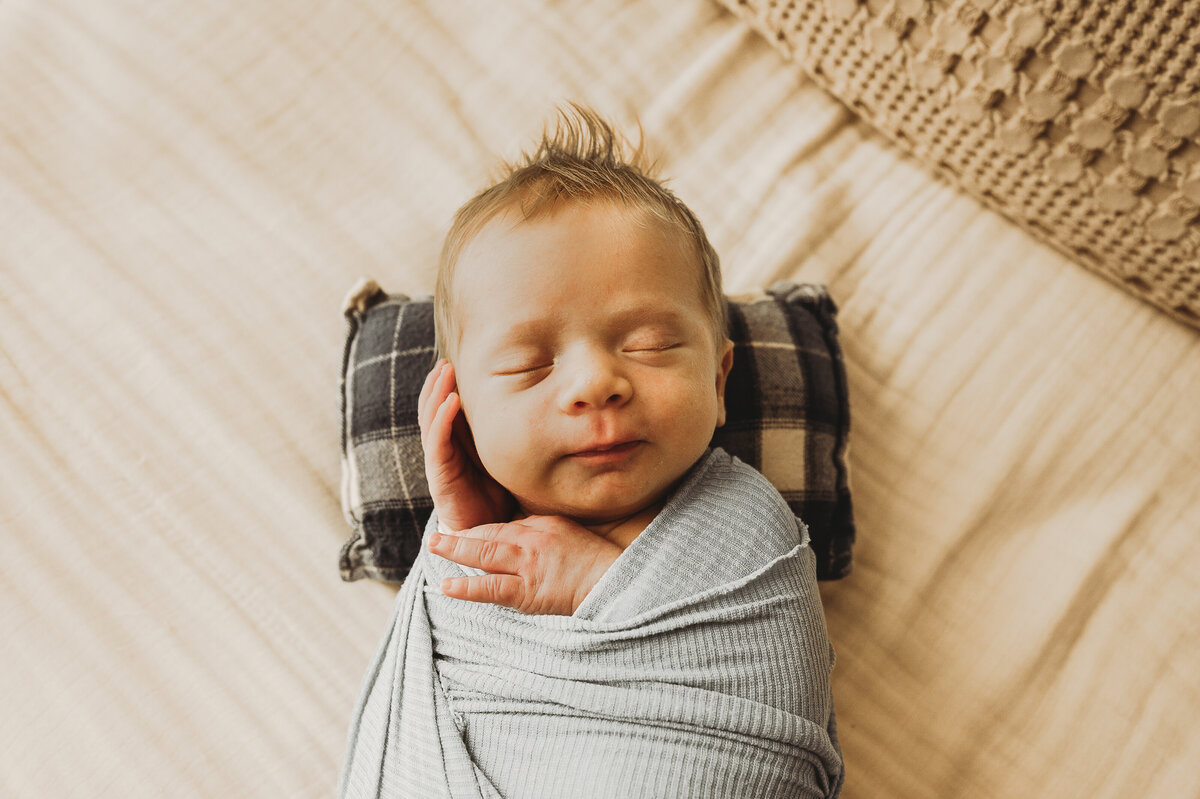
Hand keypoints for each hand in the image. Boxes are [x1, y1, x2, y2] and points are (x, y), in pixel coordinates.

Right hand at [418, 359, 513, 532]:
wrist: (487, 534)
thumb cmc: (498, 496)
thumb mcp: (504, 459)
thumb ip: (506, 438)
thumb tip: (535, 409)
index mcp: (456, 444)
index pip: (444, 408)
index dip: (446, 385)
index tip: (453, 363)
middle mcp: (443, 449)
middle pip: (432, 409)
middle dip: (437, 384)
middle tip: (445, 362)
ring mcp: (439, 461)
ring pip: (431, 420)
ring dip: (436, 394)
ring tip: (444, 372)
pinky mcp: (440, 475)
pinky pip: (437, 442)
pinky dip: (442, 420)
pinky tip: (451, 402)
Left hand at [427, 515, 622, 615]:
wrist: (612, 584)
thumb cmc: (591, 560)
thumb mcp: (564, 532)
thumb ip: (535, 529)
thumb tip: (510, 530)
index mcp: (539, 528)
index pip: (499, 526)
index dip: (474, 529)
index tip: (454, 530)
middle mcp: (530, 544)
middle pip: (487, 537)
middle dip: (457, 537)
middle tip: (433, 537)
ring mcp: (527, 569)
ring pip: (485, 557)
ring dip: (456, 552)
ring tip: (434, 549)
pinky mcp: (528, 594)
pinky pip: (493, 589)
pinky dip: (468, 588)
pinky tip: (448, 587)